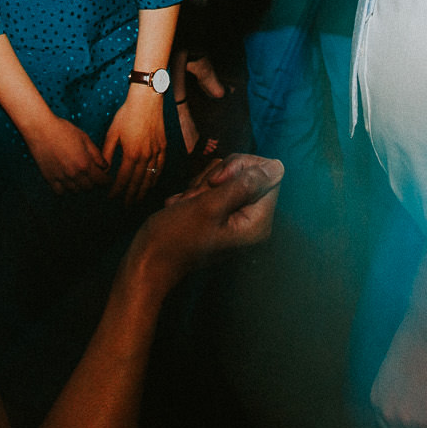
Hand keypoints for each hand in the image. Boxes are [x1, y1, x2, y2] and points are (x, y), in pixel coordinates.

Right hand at [22, 113, 108, 193]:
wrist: (40, 128)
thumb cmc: (63, 130)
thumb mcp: (85, 138)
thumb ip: (96, 154)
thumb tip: (105, 166)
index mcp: (85, 163)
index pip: (101, 180)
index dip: (106, 180)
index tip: (106, 178)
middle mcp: (73, 174)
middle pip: (89, 188)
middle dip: (93, 182)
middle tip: (92, 175)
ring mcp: (61, 177)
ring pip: (75, 191)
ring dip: (80, 186)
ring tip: (79, 176)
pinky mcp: (49, 178)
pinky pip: (60, 192)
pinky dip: (65, 189)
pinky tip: (66, 181)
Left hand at [102, 84, 166, 203]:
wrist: (147, 100)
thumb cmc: (127, 114)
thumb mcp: (112, 132)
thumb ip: (108, 152)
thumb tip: (104, 168)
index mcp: (132, 153)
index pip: (123, 178)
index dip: (117, 190)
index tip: (111, 198)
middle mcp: (146, 156)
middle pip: (138, 182)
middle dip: (131, 196)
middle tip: (125, 206)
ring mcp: (156, 152)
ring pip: (150, 177)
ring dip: (144, 191)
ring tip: (138, 200)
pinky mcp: (163, 147)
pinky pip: (160, 167)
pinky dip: (156, 178)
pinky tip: (152, 184)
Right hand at [133, 155, 283, 279]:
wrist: (148, 260)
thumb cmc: (175, 237)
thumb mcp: (208, 205)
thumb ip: (244, 184)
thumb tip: (278, 167)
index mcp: (258, 222)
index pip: (268, 173)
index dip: (240, 167)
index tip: (214, 181)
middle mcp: (253, 221)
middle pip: (249, 173)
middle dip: (218, 176)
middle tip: (195, 195)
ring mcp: (237, 219)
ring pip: (229, 177)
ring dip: (203, 184)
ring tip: (187, 203)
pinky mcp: (222, 216)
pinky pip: (216, 188)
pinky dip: (197, 192)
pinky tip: (183, 205)